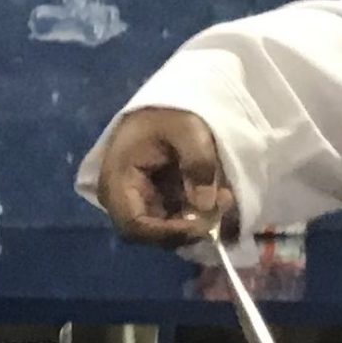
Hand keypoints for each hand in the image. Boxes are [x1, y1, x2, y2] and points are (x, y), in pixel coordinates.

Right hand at [97, 108, 238, 248]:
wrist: (164, 108)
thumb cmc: (169, 113)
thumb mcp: (188, 128)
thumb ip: (197, 163)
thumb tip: (205, 206)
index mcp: (116, 179)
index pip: (134, 224)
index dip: (167, 232)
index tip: (202, 225)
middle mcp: (120, 200)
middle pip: (150, 235)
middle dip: (187, 229)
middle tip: (220, 208)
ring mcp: (136, 204)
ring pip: (164, 232)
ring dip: (196, 223)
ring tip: (224, 199)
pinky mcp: (153, 205)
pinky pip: (172, 222)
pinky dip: (196, 217)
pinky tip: (217, 199)